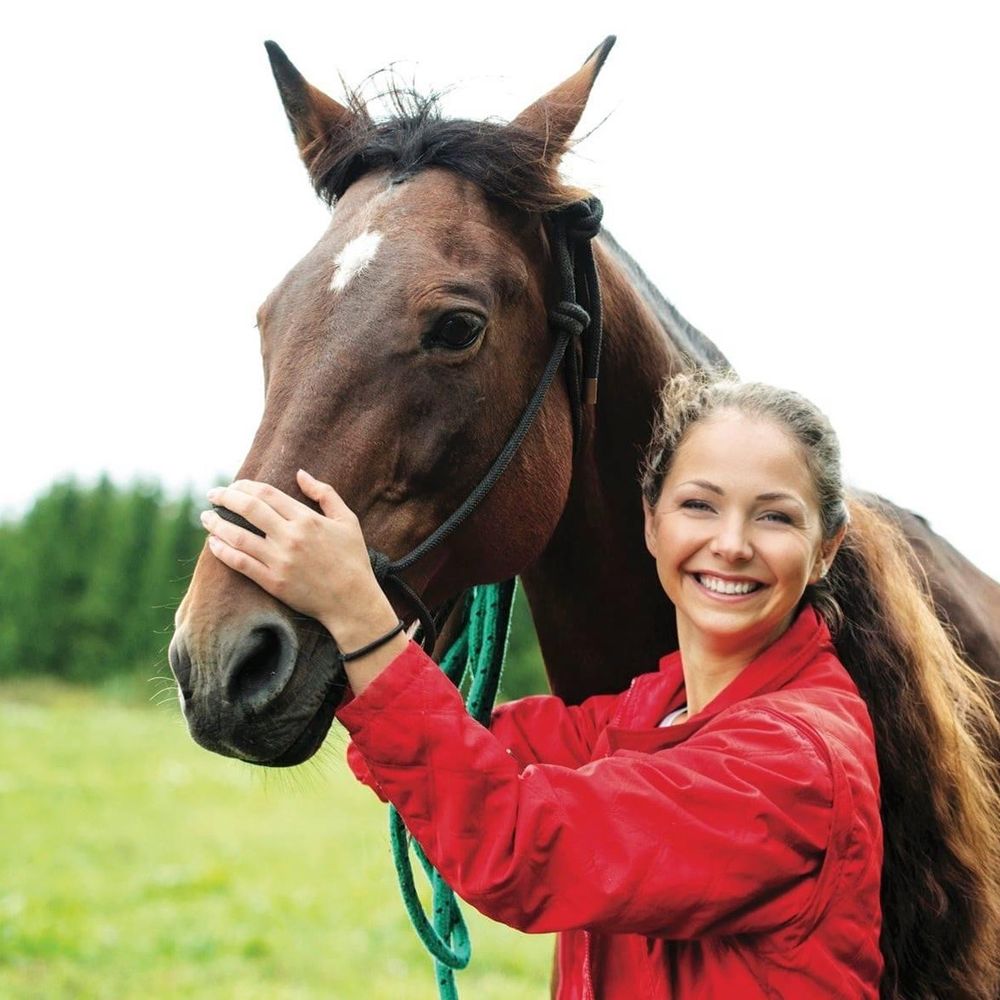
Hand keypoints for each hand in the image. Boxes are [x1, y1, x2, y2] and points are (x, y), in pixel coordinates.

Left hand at [200, 470, 397, 649]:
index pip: (267, 494)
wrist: (352, 601)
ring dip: (217, 524)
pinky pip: (240, 563)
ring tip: (206, 517)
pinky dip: (223, 551)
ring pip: (238, 536)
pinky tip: (212, 543)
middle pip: (249, 509)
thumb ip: (325, 493)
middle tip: (212, 494)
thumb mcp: (347, 520)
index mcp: (307, 519)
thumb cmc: (352, 559)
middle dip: (225, 498)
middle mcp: (290, 537)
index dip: (245, 486)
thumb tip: (300, 474)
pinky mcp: (272, 582)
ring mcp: (279, 560)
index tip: (233, 485)